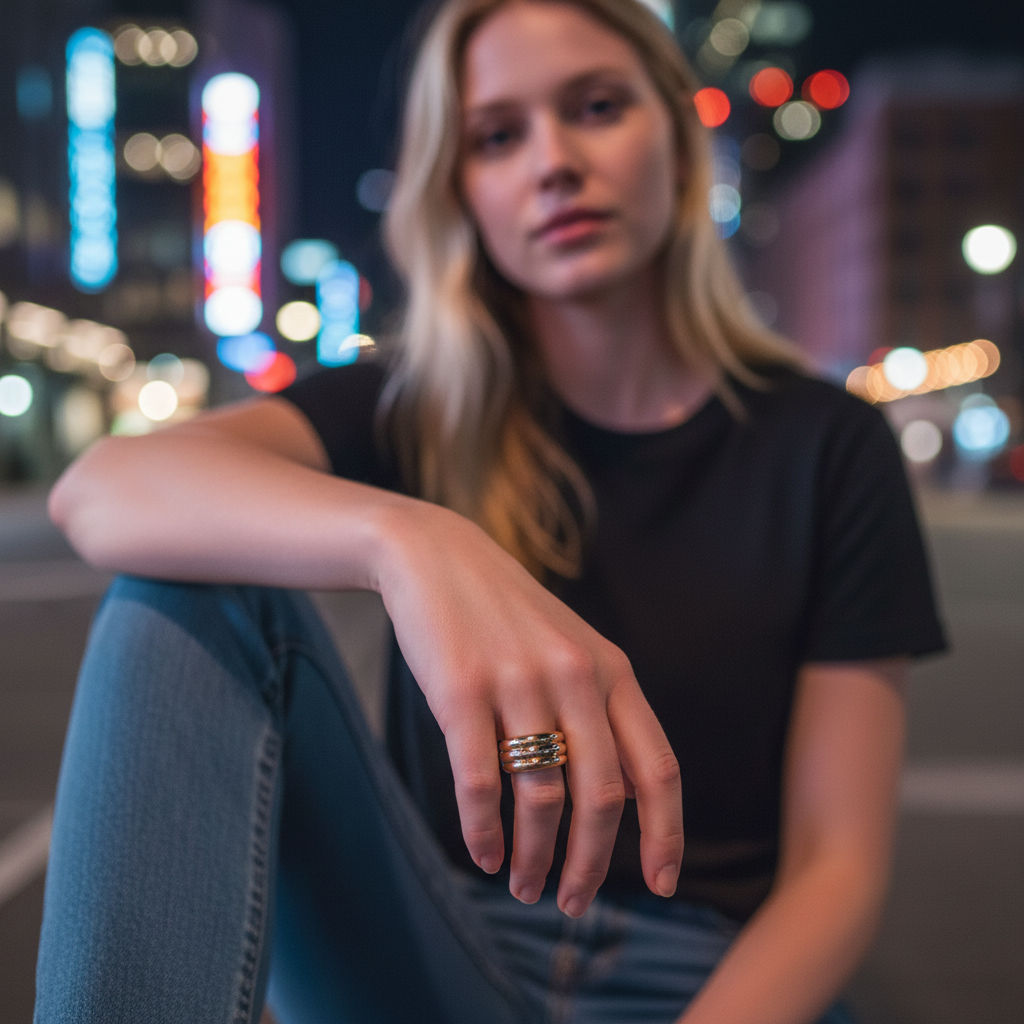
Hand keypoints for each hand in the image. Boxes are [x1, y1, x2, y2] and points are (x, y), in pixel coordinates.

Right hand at [374, 501, 682, 916]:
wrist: (437, 558)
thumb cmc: (507, 615)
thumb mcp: (574, 649)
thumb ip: (604, 713)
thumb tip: (626, 798)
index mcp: (611, 670)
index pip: (658, 767)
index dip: (667, 833)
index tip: (663, 885)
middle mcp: (574, 677)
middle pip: (602, 799)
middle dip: (592, 866)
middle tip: (572, 903)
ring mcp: (518, 682)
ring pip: (541, 798)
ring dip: (535, 857)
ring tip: (523, 885)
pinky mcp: (460, 691)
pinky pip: (479, 782)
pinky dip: (484, 832)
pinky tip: (485, 855)